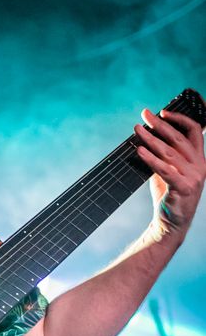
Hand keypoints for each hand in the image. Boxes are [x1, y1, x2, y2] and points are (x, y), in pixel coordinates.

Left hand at [135, 108, 205, 235]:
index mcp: (200, 159)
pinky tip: (139, 151)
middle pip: (179, 138)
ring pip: (169, 152)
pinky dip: (150, 159)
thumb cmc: (169, 194)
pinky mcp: (183, 188)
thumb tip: (147, 135)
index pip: (195, 131)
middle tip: (145, 114)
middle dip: (160, 124)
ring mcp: (194, 177)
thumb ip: (165, 154)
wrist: (171, 223)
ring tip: (137, 130)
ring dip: (150, 139)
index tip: (163, 112)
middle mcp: (200, 166)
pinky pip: (164, 170)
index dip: (179, 119)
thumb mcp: (169, 170)